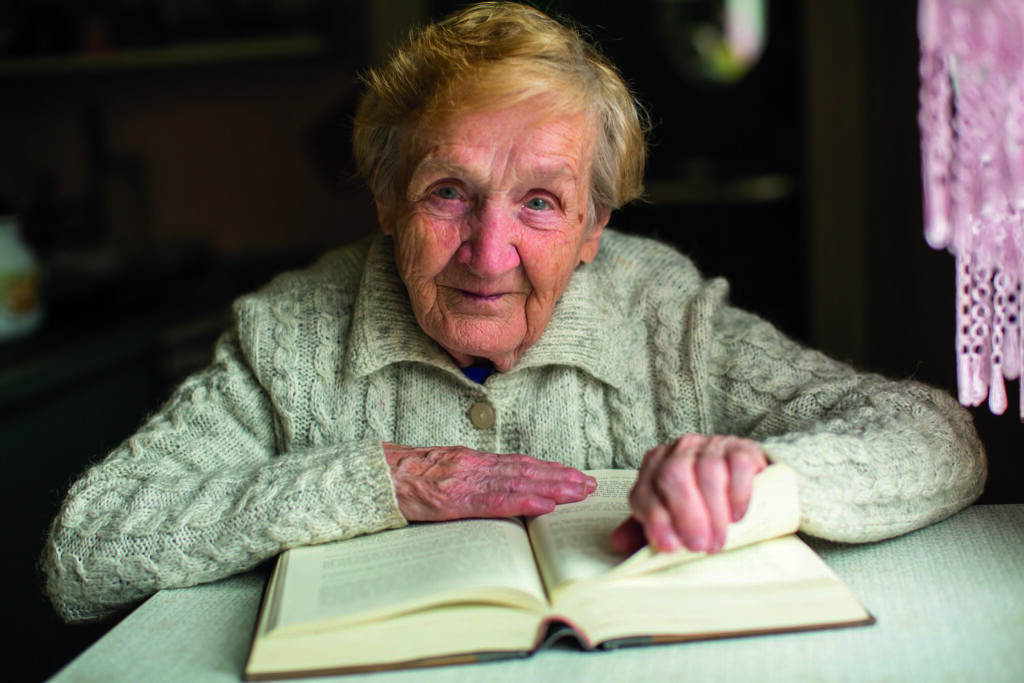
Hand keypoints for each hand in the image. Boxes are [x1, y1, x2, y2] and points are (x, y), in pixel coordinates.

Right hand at [384, 443, 596, 521]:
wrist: (374, 476)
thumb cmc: (403, 477)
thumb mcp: (441, 472)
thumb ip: (467, 478)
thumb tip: (493, 488)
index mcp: (471, 461)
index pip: (517, 464)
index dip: (547, 468)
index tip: (572, 473)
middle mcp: (474, 466)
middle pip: (526, 470)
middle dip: (561, 477)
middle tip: (589, 484)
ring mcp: (466, 481)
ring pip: (518, 482)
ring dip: (552, 487)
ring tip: (578, 492)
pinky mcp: (455, 498)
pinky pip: (494, 502)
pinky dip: (523, 501)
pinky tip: (544, 505)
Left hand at [610, 434, 767, 554]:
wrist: (740, 483)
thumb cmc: (698, 506)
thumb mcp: (669, 518)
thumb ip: (645, 530)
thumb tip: (618, 542)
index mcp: (654, 467)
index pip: (646, 490)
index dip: (656, 519)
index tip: (669, 546)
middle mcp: (679, 451)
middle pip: (675, 475)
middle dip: (686, 515)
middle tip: (698, 546)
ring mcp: (711, 446)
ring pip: (708, 471)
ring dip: (713, 511)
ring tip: (718, 540)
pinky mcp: (741, 449)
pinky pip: (737, 465)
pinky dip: (737, 494)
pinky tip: (737, 516)